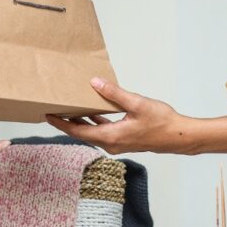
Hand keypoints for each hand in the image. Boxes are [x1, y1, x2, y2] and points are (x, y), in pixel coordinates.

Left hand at [46, 78, 190, 154]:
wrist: (179, 137)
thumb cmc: (161, 123)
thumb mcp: (137, 104)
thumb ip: (114, 94)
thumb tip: (95, 83)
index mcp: (110, 137)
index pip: (77, 131)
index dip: (61, 123)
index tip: (47, 115)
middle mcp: (110, 144)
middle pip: (82, 133)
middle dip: (67, 122)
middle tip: (54, 110)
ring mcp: (117, 144)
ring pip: (92, 133)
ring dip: (80, 122)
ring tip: (69, 109)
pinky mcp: (124, 141)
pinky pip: (102, 132)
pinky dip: (94, 123)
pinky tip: (92, 112)